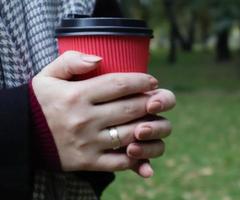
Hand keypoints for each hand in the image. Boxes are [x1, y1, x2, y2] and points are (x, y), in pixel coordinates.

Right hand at [32, 51, 174, 176]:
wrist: (24, 136)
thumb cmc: (41, 102)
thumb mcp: (48, 75)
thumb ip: (71, 61)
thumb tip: (99, 58)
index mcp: (76, 95)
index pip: (119, 84)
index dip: (142, 81)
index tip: (152, 81)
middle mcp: (84, 119)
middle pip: (130, 108)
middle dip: (151, 102)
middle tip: (159, 99)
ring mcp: (88, 143)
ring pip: (130, 134)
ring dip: (149, 126)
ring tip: (155, 118)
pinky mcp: (88, 161)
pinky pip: (120, 160)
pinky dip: (137, 154)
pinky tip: (143, 144)